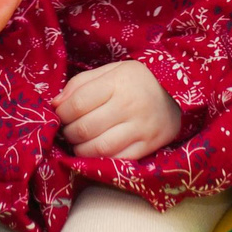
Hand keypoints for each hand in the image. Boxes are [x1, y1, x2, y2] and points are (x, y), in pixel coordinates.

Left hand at [57, 61, 182, 160]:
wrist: (176, 94)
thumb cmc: (136, 81)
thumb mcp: (110, 71)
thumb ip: (81, 84)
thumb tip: (55, 104)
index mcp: (118, 82)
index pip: (78, 103)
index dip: (62, 113)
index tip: (60, 115)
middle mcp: (129, 105)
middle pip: (86, 127)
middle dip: (69, 132)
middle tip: (68, 130)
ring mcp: (140, 128)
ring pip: (99, 148)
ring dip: (81, 149)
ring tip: (78, 143)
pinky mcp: (148, 146)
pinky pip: (117, 159)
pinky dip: (100, 159)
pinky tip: (95, 152)